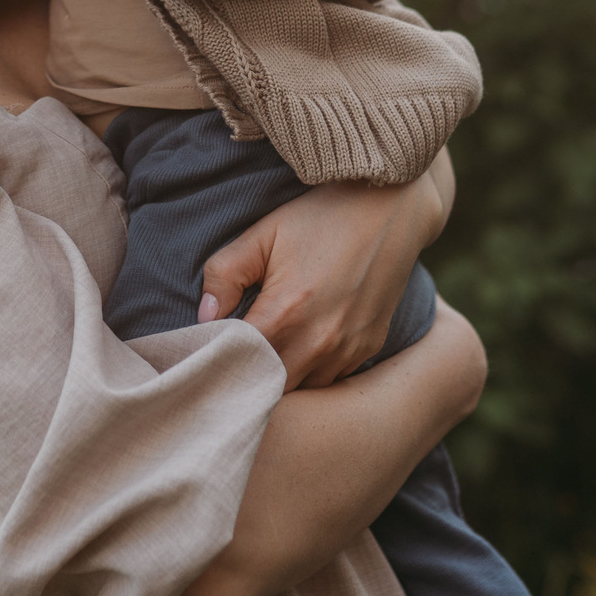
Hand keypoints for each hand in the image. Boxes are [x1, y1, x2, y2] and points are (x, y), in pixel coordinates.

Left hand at [197, 169, 448, 389]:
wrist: (390, 207)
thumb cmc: (321, 217)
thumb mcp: (263, 234)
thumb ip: (225, 274)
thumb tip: (205, 317)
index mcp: (285, 314)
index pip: (236, 363)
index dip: (217, 359)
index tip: (206, 350)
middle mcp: (318, 343)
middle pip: (267, 387)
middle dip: (246, 376)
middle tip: (231, 357)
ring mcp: (347, 350)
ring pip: (300, 388)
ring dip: (279, 378)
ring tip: (264, 354)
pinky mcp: (367, 348)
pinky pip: (330, 379)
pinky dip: (311, 371)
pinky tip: (301, 347)